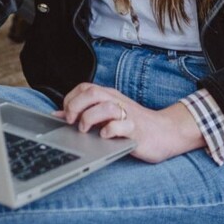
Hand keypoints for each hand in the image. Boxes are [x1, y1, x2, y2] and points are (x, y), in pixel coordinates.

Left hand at [57, 83, 206, 163]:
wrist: (166, 133)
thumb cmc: (134, 125)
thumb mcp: (108, 116)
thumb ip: (85, 113)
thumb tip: (57, 115)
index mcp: (110, 97)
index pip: (85, 87)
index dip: (70, 99)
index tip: (66, 114)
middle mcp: (117, 102)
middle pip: (92, 92)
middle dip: (76, 106)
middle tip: (72, 122)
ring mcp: (128, 115)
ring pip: (105, 107)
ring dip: (90, 118)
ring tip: (86, 131)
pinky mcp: (136, 130)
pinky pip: (121, 126)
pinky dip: (109, 131)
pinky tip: (105, 136)